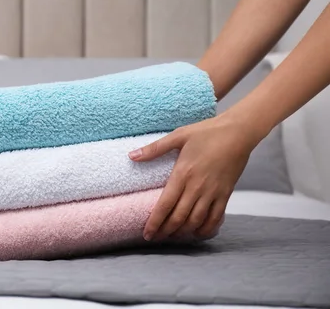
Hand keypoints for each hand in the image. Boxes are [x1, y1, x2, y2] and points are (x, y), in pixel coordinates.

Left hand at [128, 113, 264, 241]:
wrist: (238, 133)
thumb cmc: (207, 132)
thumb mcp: (178, 136)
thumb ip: (154, 149)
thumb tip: (131, 156)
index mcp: (183, 173)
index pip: (165, 205)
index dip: (155, 222)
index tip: (146, 233)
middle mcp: (197, 187)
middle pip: (179, 218)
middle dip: (165, 231)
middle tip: (155, 238)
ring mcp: (213, 192)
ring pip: (196, 221)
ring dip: (183, 232)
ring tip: (171, 237)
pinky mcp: (226, 194)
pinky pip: (216, 218)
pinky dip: (206, 229)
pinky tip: (197, 233)